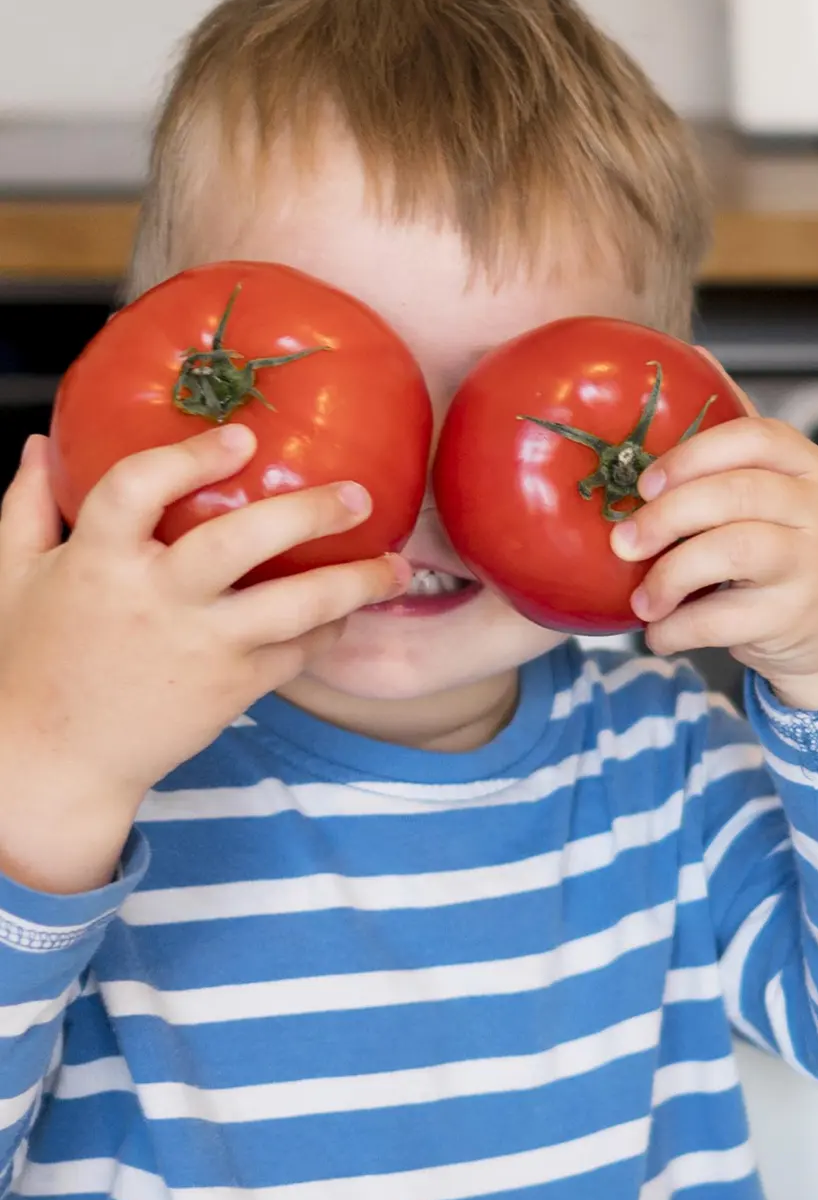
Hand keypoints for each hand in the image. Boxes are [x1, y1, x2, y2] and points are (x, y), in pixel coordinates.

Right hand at [0, 427, 408, 893]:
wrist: (52, 761)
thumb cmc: (30, 663)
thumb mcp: (10, 578)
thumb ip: (25, 508)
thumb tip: (41, 442)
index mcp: (95, 562)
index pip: (136, 489)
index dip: (189, 457)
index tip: (241, 438)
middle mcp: (156, 600)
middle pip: (240, 541)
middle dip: (308, 512)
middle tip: (360, 495)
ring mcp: (201, 647)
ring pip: (295, 606)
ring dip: (354, 583)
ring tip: (397, 566)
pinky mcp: (232, 689)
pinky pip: (297, 653)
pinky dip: (328, 631)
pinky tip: (348, 612)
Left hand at [611, 416, 817, 720]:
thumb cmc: (790, 552)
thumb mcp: (781, 499)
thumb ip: (734, 465)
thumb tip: (657, 424)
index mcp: (810, 466)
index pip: (753, 438)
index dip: (691, 456)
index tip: (646, 485)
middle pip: (735, 493)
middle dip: (666, 517)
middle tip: (623, 543)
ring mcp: (813, 563)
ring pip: (731, 551)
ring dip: (669, 576)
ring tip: (642, 600)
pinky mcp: (794, 615)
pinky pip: (722, 616)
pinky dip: (677, 627)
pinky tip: (660, 632)